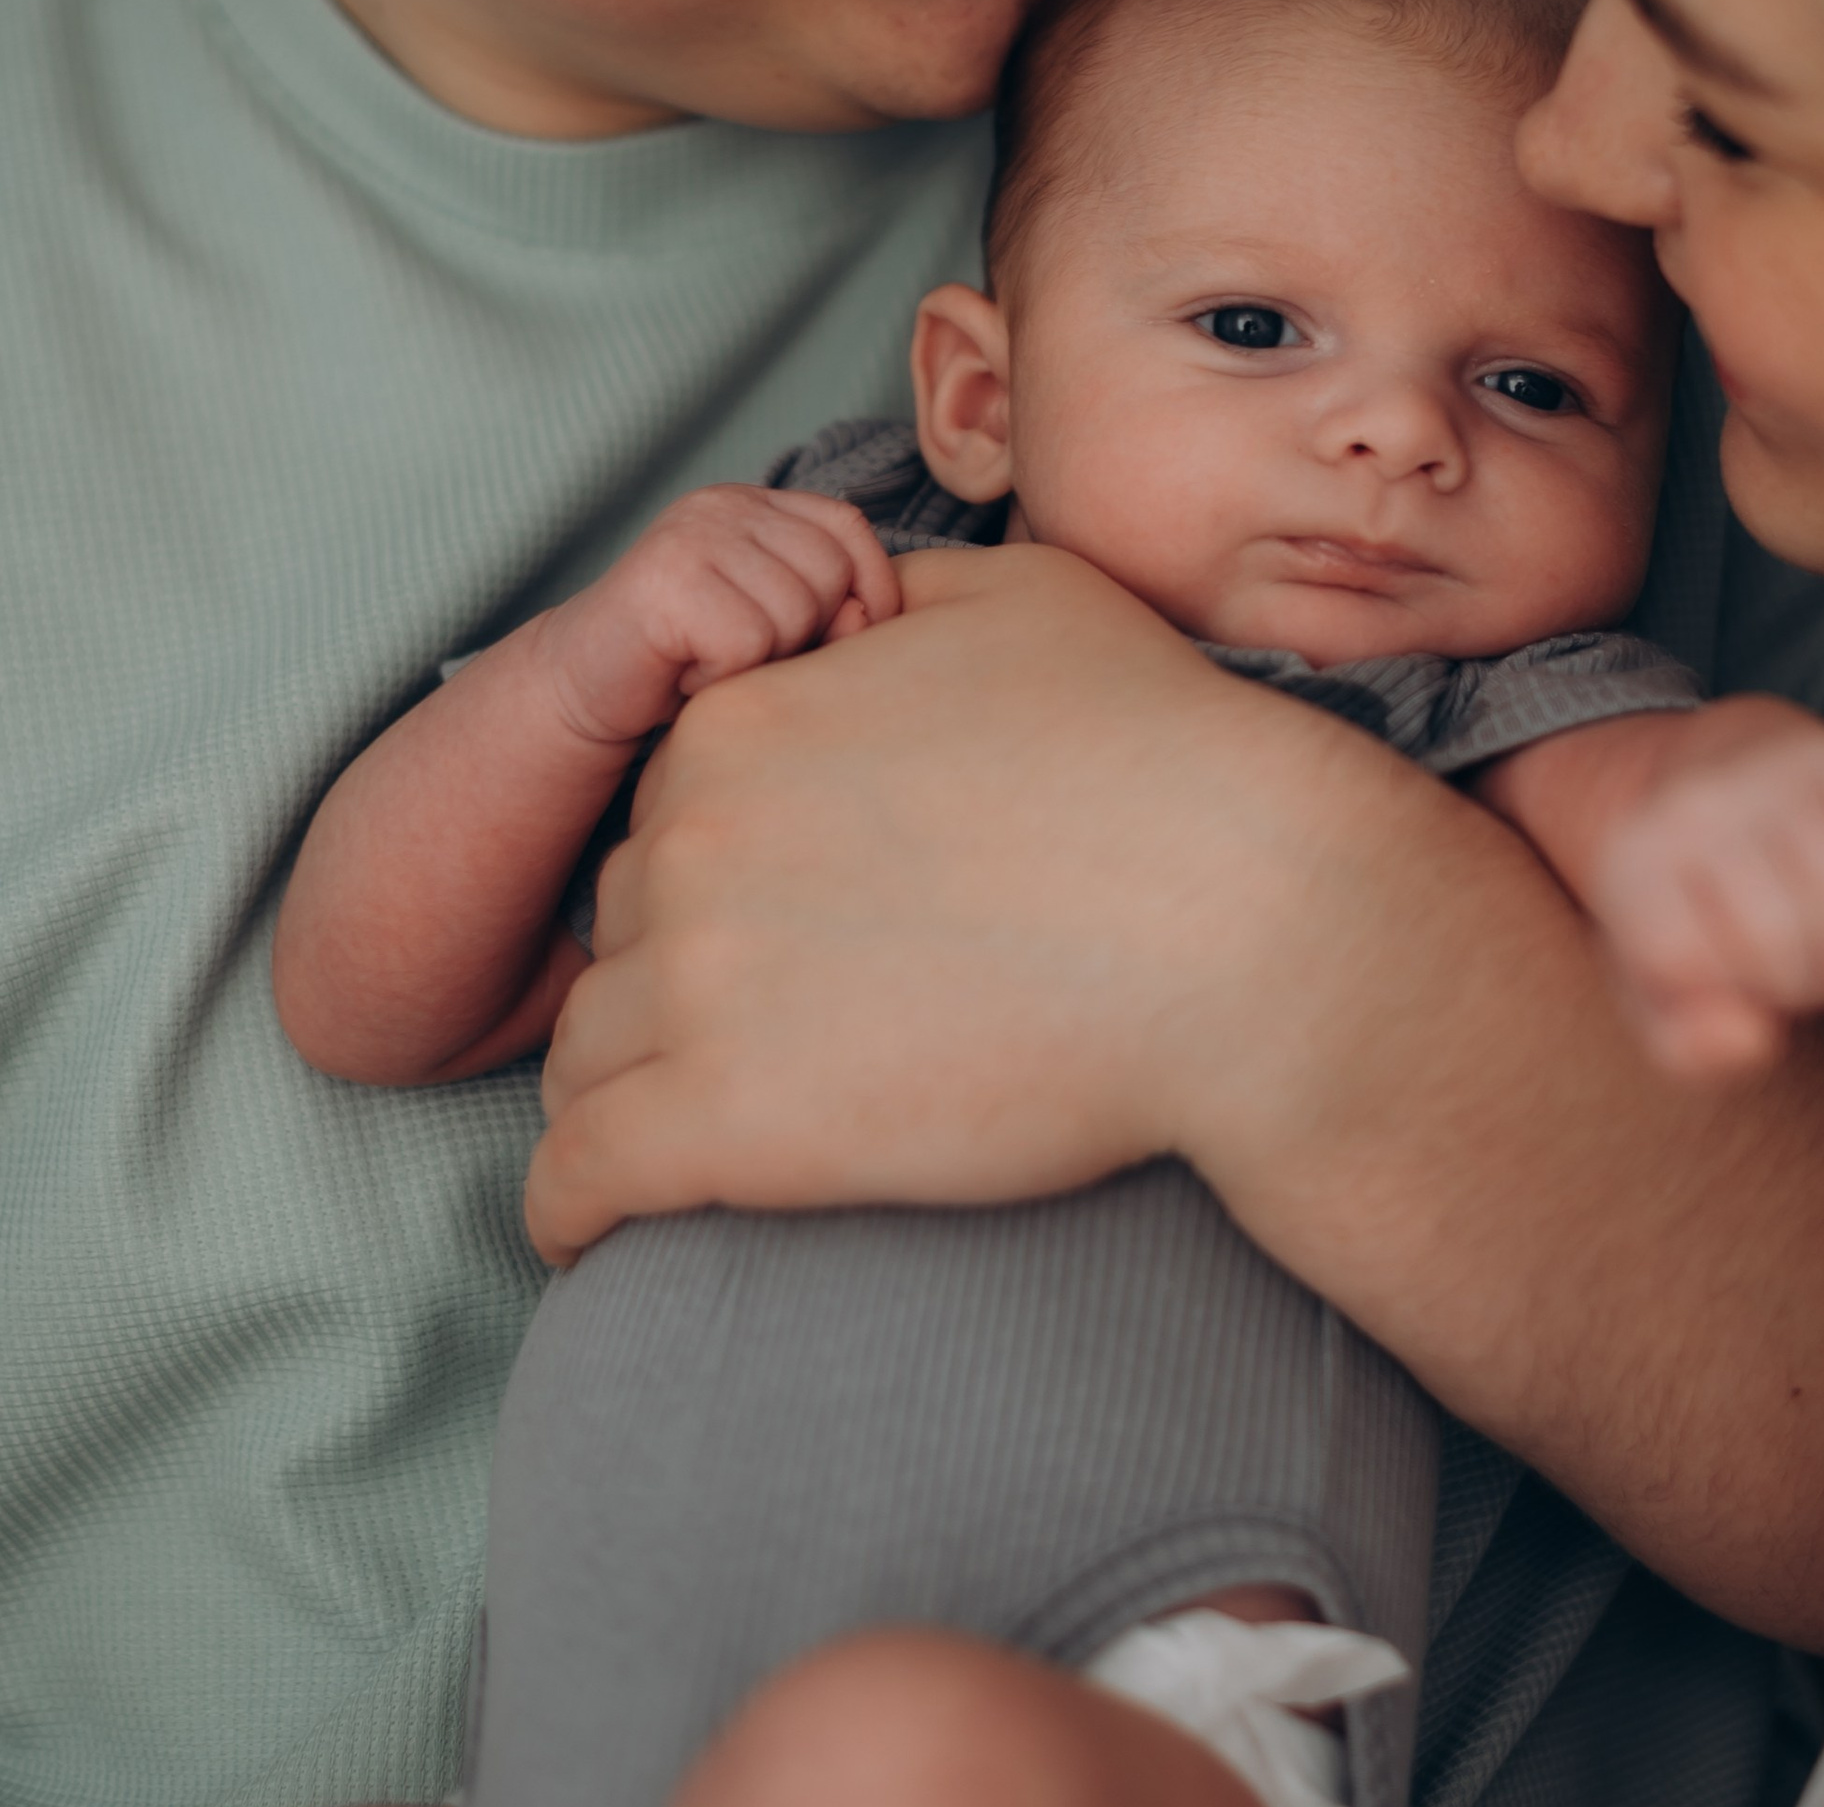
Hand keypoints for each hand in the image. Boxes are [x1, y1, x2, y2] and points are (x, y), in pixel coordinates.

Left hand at [524, 541, 1408, 1263]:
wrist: (1243, 919)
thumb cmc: (1162, 754)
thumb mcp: (1025, 599)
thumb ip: (896, 594)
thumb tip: (848, 604)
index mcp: (743, 719)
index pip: (669, 809)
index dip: (727, 866)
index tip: (790, 921)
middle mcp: (693, 837)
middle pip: (629, 922)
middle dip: (685, 969)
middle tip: (788, 1025)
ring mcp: (701, 980)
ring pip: (588, 1049)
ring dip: (630, 1084)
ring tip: (697, 1130)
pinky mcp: (728, 1122)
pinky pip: (580, 1177)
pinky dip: (579, 1207)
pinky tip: (604, 1230)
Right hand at [533, 486, 901, 748]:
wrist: (580, 688)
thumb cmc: (687, 661)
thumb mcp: (773, 625)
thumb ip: (829, 610)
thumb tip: (872, 617)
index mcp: (751, 504)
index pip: (847, 526)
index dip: (873, 585)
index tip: (856, 633)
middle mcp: (721, 505)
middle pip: (830, 572)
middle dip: (806, 632)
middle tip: (745, 651)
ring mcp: (691, 537)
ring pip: (795, 611)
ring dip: (761, 659)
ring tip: (710, 658)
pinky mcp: (666, 581)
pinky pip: (748, 642)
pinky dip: (723, 674)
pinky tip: (685, 672)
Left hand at [1588, 697, 1823, 1079]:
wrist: (1718, 780)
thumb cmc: (1694, 913)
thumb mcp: (1661, 993)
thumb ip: (1688, 1048)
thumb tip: (1747, 1040)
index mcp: (1634, 858)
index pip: (1681, 959)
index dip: (1715, 987)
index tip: (1713, 964)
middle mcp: (1702, 803)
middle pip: (1778, 943)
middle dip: (1798, 985)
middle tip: (1786, 964)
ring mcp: (1783, 774)